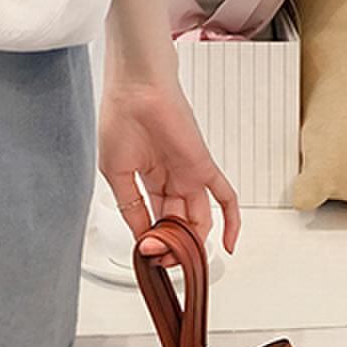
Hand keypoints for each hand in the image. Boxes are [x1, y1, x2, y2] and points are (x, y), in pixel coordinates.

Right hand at [98, 65, 240, 264]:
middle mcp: (169, 178)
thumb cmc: (120, 117)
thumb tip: (141, 237)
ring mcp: (188, 174)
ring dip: (191, 242)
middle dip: (169, 246)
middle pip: (177, 224)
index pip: (153, 220)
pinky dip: (232, 221)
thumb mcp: (114, 171)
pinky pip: (225, 197)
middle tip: (160, 258)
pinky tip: (230, 244)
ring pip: (198, 218)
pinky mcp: (205, 166)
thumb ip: (130, 205)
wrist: (137, 88)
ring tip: (179, 257)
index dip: (149, 241)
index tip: (145, 254)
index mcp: (145, 178)